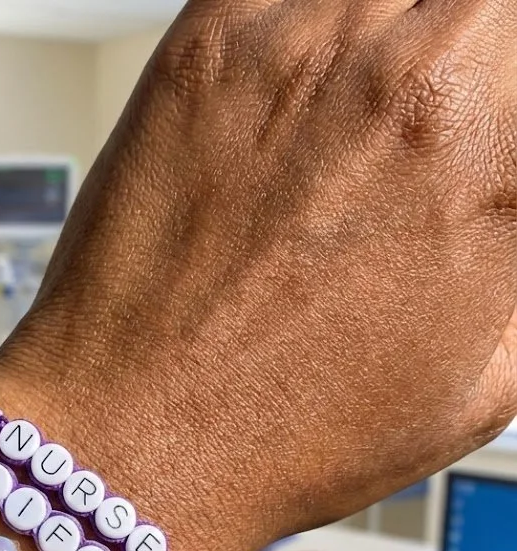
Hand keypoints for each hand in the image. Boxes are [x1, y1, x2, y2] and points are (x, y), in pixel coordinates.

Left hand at [0, 0, 515, 550]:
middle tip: (428, 125)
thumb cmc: (290, 434)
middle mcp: (401, 72)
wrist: (137, 441)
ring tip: (349, 132)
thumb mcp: (486, 381)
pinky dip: (302, 28)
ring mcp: (291, 46)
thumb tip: (507, 200)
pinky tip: (290, 105)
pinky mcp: (201, 47)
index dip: (501, 106)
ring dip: (387, 40)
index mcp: (494, 146)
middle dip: (467, 58)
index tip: (483, 143)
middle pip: (474, 12)